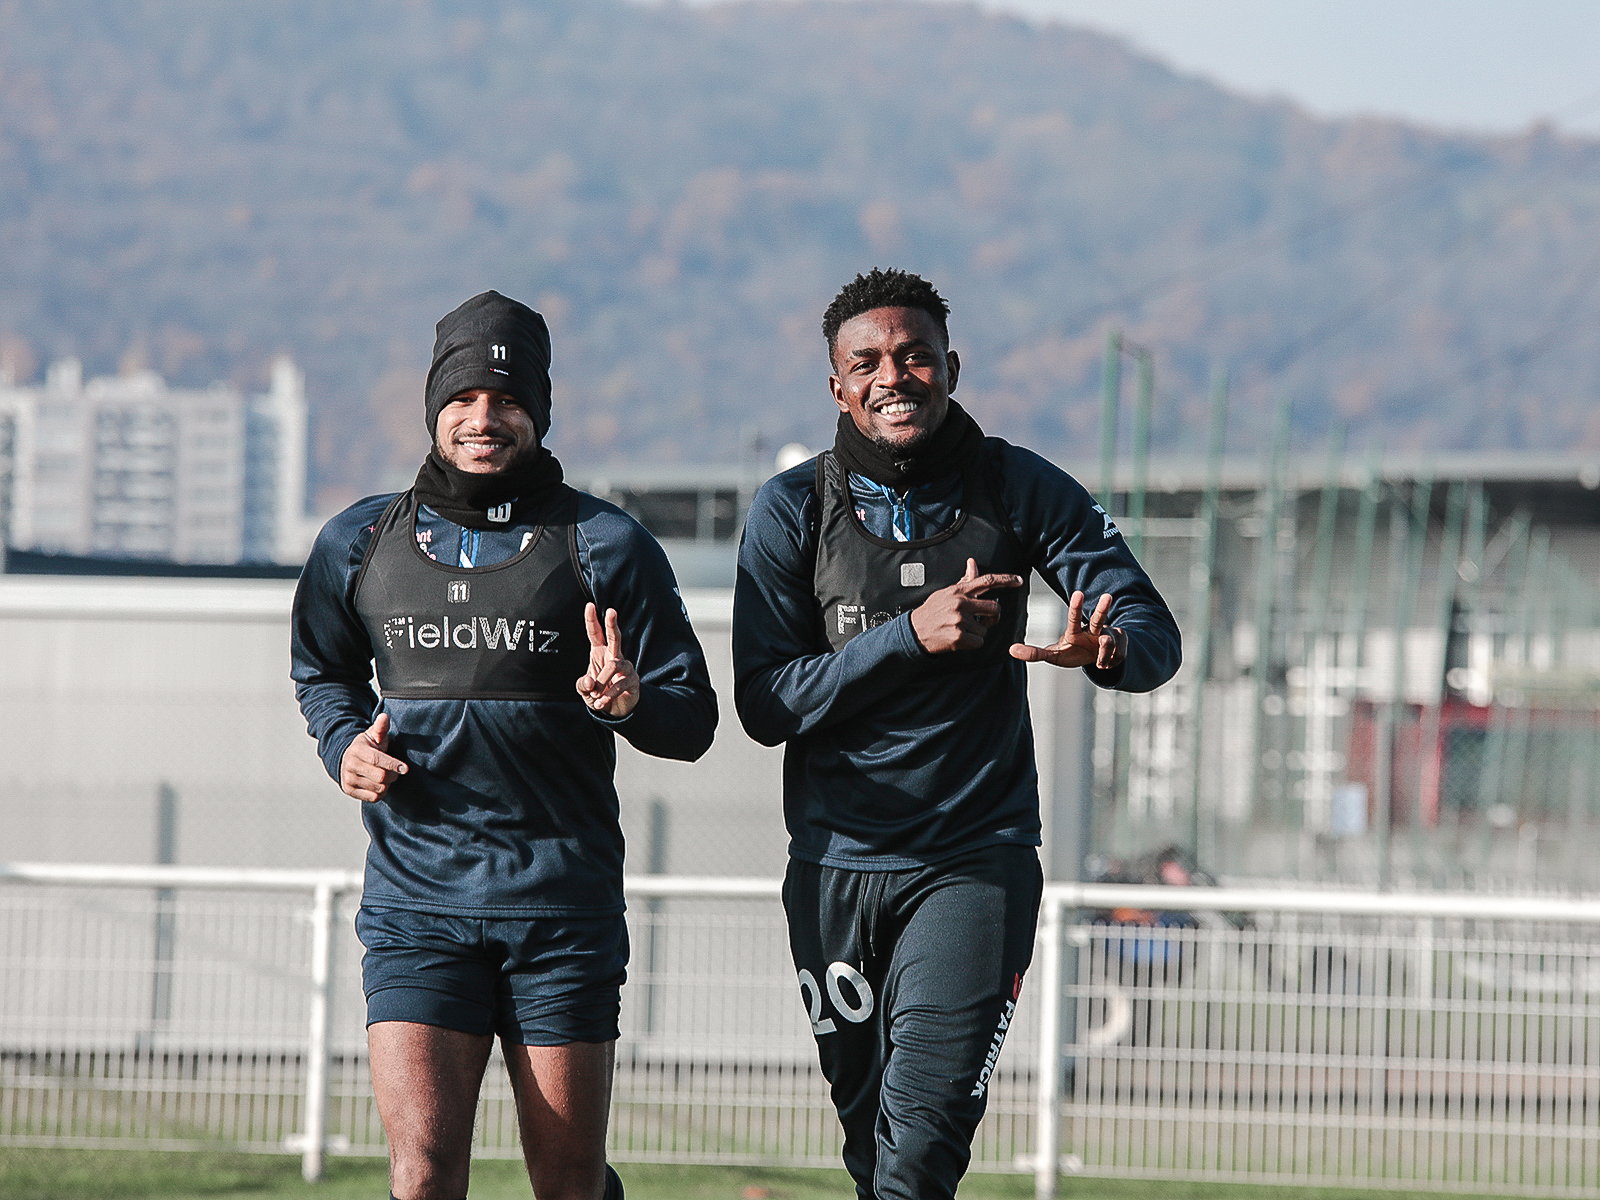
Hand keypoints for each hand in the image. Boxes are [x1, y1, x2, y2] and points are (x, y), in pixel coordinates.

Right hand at [339, 712, 407, 802]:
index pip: (377, 760)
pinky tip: (379, 784)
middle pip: (380, 777)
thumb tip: (384, 717)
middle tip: (395, 771)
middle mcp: (350, 765)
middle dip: (393, 775)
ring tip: (385, 776)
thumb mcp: (374, 735)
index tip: (405, 768)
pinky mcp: (349, 791)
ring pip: (378, 788)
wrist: (349, 759)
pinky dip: (380, 793)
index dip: (393, 764)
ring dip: (387, 784)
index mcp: (357, 750)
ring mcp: (348, 779)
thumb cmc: (367, 747)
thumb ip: (381, 727)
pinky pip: (373, 798)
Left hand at [577, 602, 640, 717]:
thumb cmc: (599, 694)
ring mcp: (625, 667)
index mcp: (599, 653)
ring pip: (613, 666)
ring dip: (601, 681)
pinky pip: (620, 684)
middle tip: (611, 611)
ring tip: (595, 694)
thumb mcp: (585, 690)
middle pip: (615, 637)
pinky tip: (601, 703)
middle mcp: (613, 656)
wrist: (615, 710)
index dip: (592, 620)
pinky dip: (608, 695)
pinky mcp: (632, 680)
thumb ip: (583, 685)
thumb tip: (590, 682)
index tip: (590, 605)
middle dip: (612, 624)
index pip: (595, 634)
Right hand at [909, 558, 1024, 653]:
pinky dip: (973, 643)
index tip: (1018, 581)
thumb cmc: (932, 611)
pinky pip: (979, 641)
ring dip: (977, 632)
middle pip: (994, 607)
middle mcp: (960, 604)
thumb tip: (972, 563)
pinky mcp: (959, 637)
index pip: (986, 581)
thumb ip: (964, 582)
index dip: (1005, 580)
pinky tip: (960, 639)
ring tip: (962, 630)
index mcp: (959, 591)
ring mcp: (960, 621)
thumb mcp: (946, 593)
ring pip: (985, 628)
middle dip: (993, 616)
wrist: (914, 631)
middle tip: (986, 620)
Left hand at [1010, 590, 1126, 669]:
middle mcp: (1093, 630)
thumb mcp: (1053, 655)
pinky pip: (1118, 656)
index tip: (1078, 592)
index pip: (1074, 617)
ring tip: (1100, 664)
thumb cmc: (1072, 652)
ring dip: (1106, 651)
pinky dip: (1112, 663)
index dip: (1076, 606)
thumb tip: (1010, 650)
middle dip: (1102, 608)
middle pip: (1098, 618)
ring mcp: (1108, 638)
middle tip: (1107, 596)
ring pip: (1110, 640)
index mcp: (1075, 631)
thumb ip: (1034, 653)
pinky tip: (1107, 665)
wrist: (1095, 659)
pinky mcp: (1120, 649)